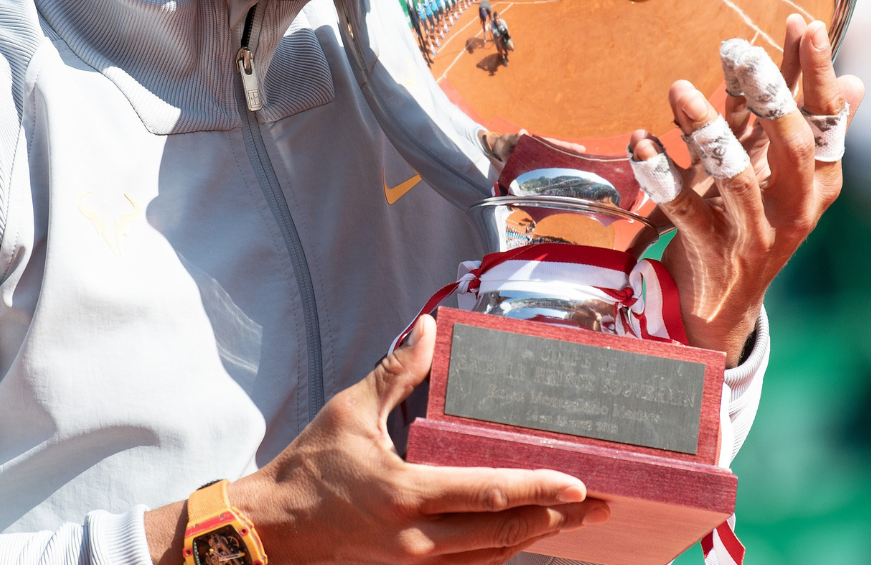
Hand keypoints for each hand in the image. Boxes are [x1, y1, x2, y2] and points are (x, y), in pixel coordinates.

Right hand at [150, 316, 609, 564]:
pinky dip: (502, 551)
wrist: (270, 530)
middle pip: (504, 534)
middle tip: (601, 506)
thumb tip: (425, 328)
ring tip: (574, 520)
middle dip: (557, 519)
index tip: (581, 483)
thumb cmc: (308, 469)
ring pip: (491, 557)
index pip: (489, 494)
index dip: (540, 489)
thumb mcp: (349, 413)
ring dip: (535, 537)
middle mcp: (416, 539)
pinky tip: (524, 536)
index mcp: (404, 495)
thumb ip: (395, 373)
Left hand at [629, 15, 864, 364]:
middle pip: (790, 145)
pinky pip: (683, 208)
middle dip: (767, 93)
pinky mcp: (712, 251)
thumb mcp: (785, 177)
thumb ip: (813, 128)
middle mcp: (796, 208)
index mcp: (819, 182)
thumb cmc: (756, 222)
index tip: (804, 23)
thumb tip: (857, 80)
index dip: (817, 72)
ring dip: (704, 129)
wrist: (723, 305)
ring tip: (677, 88)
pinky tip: (639, 141)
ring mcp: (755, 233)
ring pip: (735, 178)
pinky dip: (658, 173)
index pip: (826, 120)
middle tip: (741, 48)